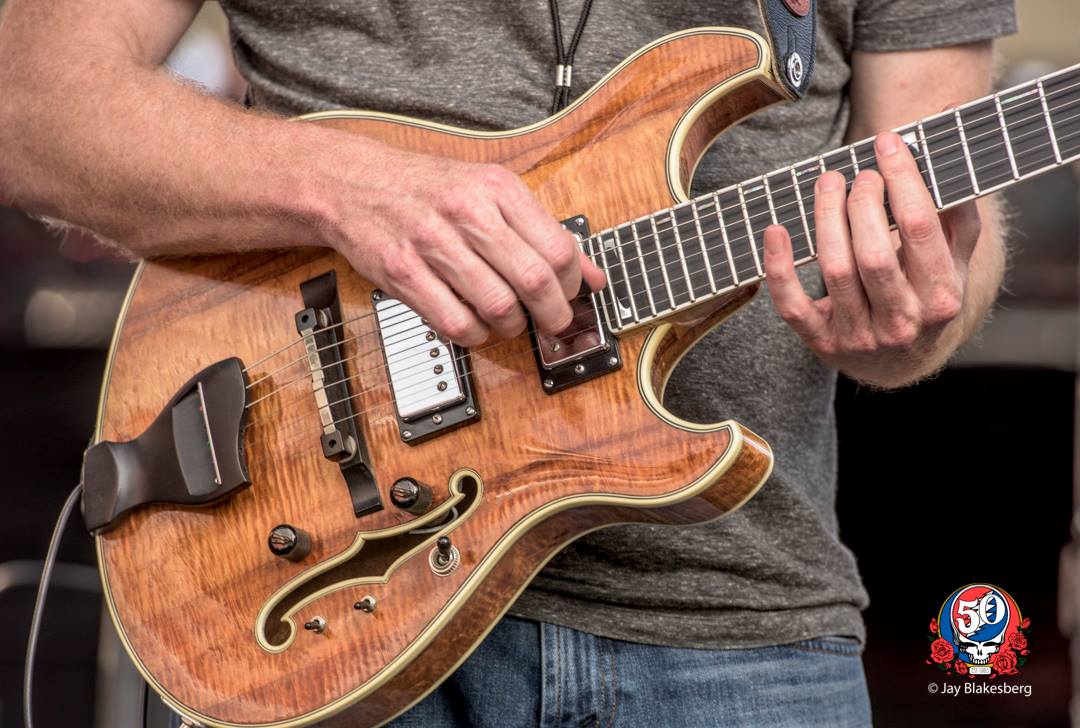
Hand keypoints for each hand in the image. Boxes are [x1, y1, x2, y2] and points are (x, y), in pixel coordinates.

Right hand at [326, 144, 605, 346]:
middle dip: (553, 314)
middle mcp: (466, 211)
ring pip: (498, 306)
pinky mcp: (402, 272)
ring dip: (512, 327)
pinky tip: (474, 325)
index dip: (572, 284)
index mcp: (495, 187)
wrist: (353, 182)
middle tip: (551, 322)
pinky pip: (455, 322)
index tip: (570, 295)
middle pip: (534, 280)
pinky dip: (474, 335)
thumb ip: (541, 231)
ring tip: (509, 323)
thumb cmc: (427, 190)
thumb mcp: (488, 192)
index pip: (558, 247)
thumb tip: (592, 275)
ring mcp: (432, 242)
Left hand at [763, 131, 980, 384]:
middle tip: (856, 175)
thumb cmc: (925, 296)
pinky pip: (792, 305)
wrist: (899, 364)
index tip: (887, 144)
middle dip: (861, 203)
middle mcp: (902, 323)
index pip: (921, 230)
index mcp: (941, 299)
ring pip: (834, 271)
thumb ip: (955, 211)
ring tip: (828, 183)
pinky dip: (779, 266)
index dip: (903, 180)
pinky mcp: (821, 342)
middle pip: (874, 253)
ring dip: (825, 219)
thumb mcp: (953, 261)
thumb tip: (947, 145)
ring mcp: (859, 336)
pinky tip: (775, 230)